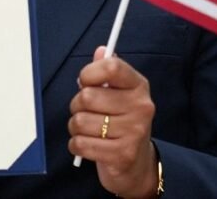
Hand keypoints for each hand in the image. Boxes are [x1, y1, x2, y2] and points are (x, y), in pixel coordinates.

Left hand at [68, 46, 159, 198]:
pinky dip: (76, 145)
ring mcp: (134, 131)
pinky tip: (87, 145)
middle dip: (77, 106)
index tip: (84, 81)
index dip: (89, 72)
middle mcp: (141, 106)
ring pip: (80, 122)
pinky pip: (81, 144)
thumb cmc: (121, 123)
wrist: (137, 165)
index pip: (111, 67)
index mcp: (138, 86)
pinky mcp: (122, 154)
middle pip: (87, 96)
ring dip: (75, 128)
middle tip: (85, 112)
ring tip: (87, 130)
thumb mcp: (117, 95)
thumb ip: (106, 73)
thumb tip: (101, 50)